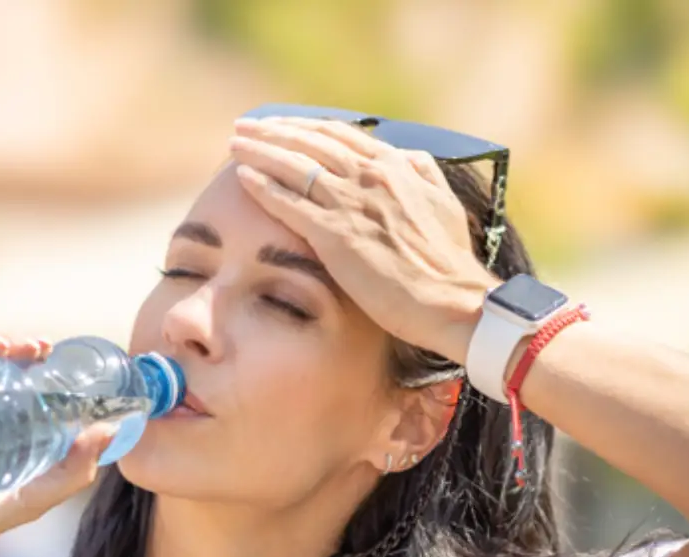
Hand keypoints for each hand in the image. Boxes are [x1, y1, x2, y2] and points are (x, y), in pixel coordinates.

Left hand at [228, 117, 497, 361]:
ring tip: (235, 144)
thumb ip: (422, 174)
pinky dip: (264, 186)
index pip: (340, 134)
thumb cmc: (449, 263)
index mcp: (397, 165)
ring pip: (295, 165)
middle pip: (310, 141)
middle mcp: (371, 176)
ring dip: (260, 150)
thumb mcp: (443, 204)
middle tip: (245, 126)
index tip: (280, 124)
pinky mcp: (336, 235)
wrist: (453, 301)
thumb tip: (408, 155)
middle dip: (273, 130)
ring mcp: (352, 203)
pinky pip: (290, 202)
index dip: (305, 126)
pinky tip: (243, 178)